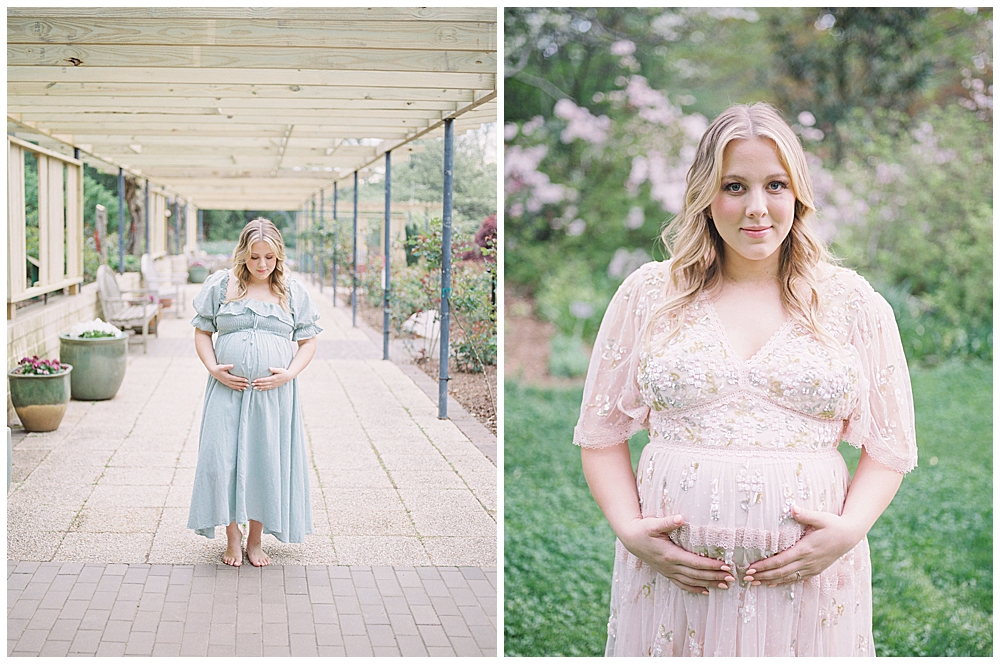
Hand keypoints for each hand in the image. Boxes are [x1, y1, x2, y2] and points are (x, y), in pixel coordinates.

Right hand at [211, 363, 248, 390]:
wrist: (213, 372)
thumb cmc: (219, 368)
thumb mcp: (222, 366)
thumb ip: (227, 366)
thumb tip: (232, 365)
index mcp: (227, 377)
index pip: (236, 379)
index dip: (241, 379)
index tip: (246, 380)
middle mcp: (227, 381)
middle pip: (236, 383)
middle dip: (242, 384)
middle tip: (249, 385)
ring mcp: (227, 383)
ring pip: (235, 386)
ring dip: (240, 387)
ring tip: (246, 388)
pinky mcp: (226, 383)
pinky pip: (232, 387)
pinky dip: (236, 388)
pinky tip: (240, 390)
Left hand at [252, 367, 292, 390]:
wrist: (289, 376)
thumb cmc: (284, 372)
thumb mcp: (280, 369)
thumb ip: (274, 369)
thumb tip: (269, 368)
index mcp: (274, 378)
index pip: (265, 379)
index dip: (259, 380)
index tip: (254, 380)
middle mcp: (273, 382)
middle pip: (264, 384)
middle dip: (258, 384)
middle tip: (252, 384)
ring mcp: (274, 385)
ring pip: (265, 387)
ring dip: (259, 387)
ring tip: (254, 387)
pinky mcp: (274, 386)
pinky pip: (268, 388)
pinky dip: (264, 389)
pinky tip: (260, 389)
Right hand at [619, 515, 733, 594]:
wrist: (630, 539)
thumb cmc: (643, 529)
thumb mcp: (653, 524)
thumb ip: (667, 522)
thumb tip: (680, 518)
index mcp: (670, 554)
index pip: (695, 562)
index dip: (711, 565)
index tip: (725, 566)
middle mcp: (670, 566)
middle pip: (697, 574)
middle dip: (715, 577)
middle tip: (732, 578)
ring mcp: (668, 571)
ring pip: (692, 582)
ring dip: (709, 584)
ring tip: (725, 586)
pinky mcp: (666, 573)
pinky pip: (682, 584)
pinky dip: (695, 589)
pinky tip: (706, 591)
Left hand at [745, 506, 862, 586]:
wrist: (849, 536)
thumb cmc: (833, 524)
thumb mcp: (821, 517)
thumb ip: (805, 514)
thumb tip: (792, 507)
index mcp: (805, 549)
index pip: (781, 560)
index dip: (765, 565)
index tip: (751, 567)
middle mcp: (808, 561)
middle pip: (781, 572)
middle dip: (763, 575)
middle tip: (746, 577)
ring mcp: (812, 567)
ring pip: (788, 578)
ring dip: (770, 581)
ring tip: (754, 582)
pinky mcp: (815, 570)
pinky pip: (796, 579)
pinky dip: (783, 582)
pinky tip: (772, 584)